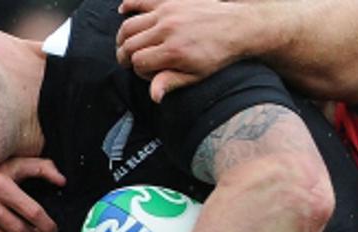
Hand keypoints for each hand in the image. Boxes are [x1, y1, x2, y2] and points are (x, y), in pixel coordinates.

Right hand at [117, 0, 244, 100]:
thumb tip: (153, 96)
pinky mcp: (168, 0)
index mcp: (174, 52)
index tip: (148, 74)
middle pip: (130, 44)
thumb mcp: (197, 75)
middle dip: (125, 57)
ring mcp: (166, 12)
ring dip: (123, 37)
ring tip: (125, 46)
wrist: (235, 27)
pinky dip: (128, 5)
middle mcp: (166, 30)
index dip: (140, 72)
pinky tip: (123, 12)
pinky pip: (140, 0)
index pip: (140, 63)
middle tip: (127, 62)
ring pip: (130, 25)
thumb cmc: (217, 55)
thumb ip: (171, 82)